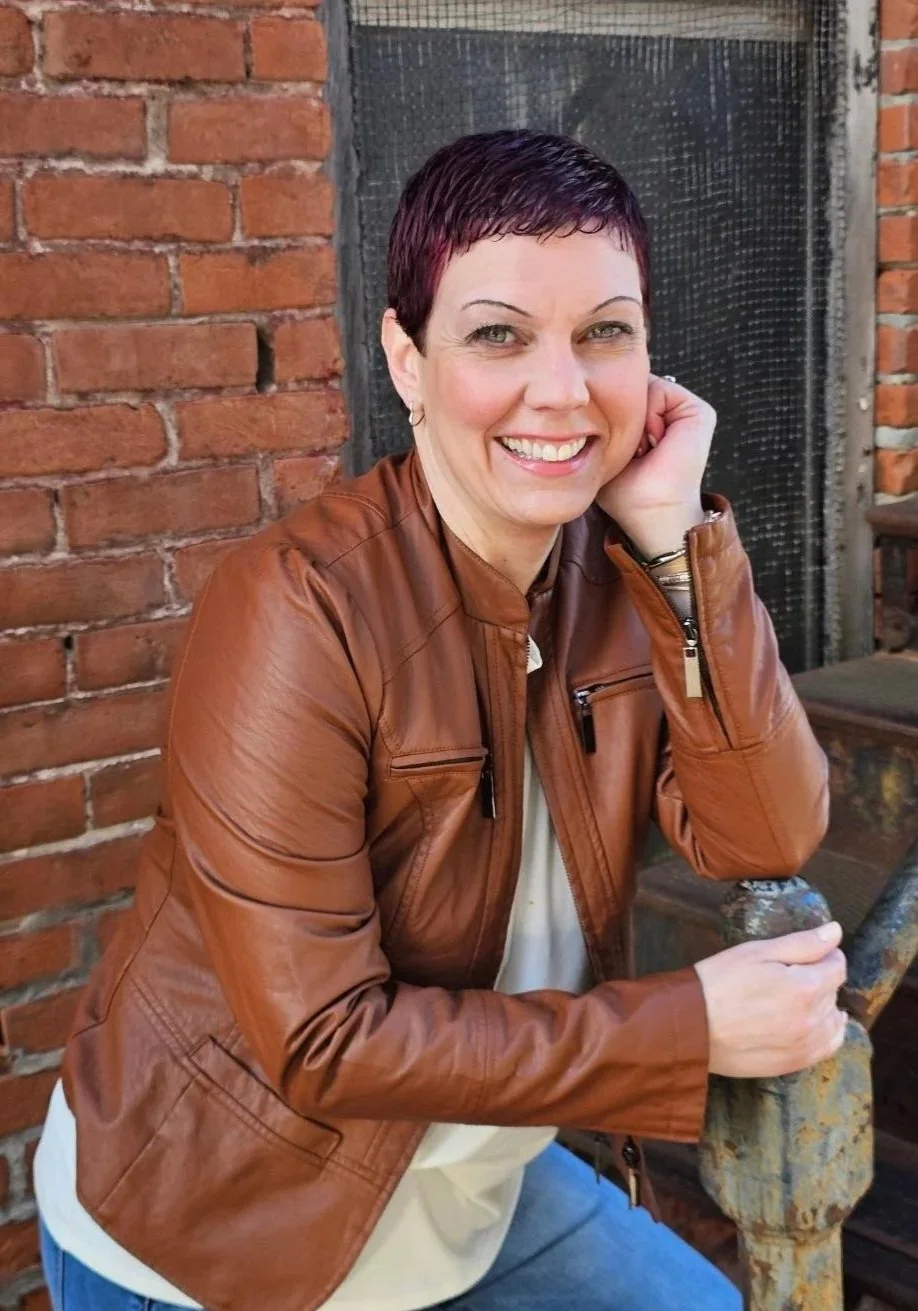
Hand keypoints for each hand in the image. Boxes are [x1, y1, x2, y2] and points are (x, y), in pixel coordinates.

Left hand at [596, 375, 715, 558]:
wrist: (651, 510)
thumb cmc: (625, 490)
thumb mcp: (605, 449)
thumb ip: (602, 417)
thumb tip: (595, 392)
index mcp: (649, 425)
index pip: (621, 393)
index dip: (607, 409)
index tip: (615, 447)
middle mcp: (668, 415)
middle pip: (632, 386)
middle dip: (621, 410)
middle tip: (632, 450)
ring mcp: (685, 413)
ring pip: (644, 387)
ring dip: (635, 417)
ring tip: (643, 448)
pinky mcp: (698, 412)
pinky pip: (661, 390)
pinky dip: (649, 413)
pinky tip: (654, 441)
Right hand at [694, 922, 847, 1077]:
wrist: (690, 1025)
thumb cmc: (719, 981)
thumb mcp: (757, 951)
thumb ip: (802, 943)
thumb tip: (836, 931)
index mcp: (806, 986)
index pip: (837, 966)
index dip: (825, 954)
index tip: (807, 953)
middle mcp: (813, 1020)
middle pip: (834, 992)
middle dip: (820, 978)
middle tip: (791, 973)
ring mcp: (805, 1046)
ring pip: (833, 1021)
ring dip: (824, 1006)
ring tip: (799, 998)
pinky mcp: (793, 1064)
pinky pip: (826, 1048)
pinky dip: (825, 1033)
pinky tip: (811, 1024)